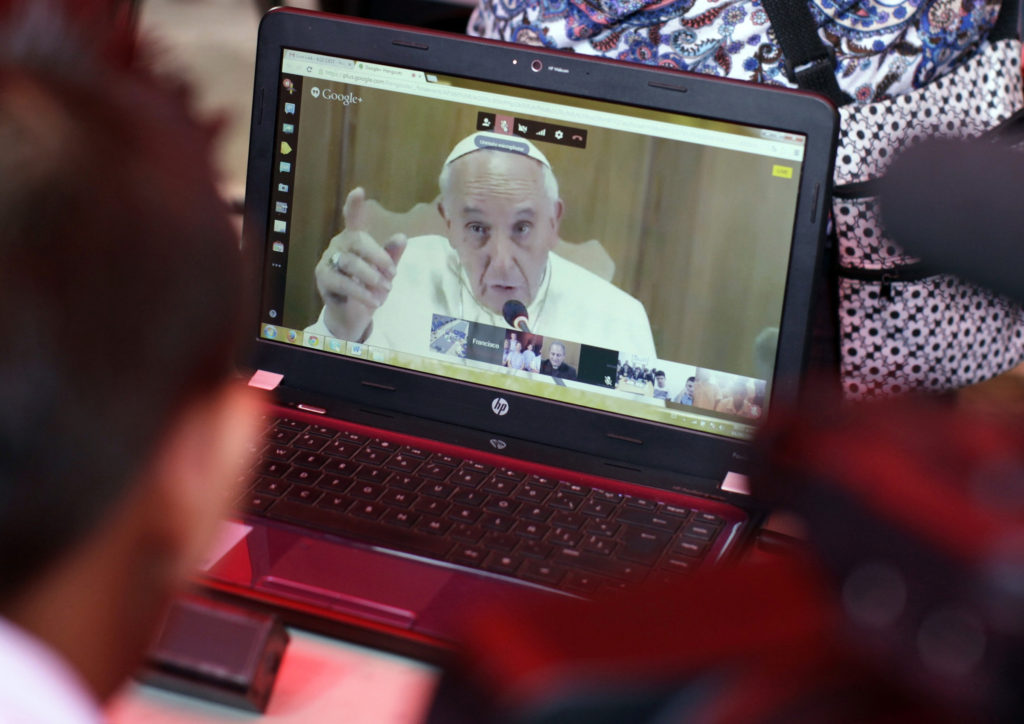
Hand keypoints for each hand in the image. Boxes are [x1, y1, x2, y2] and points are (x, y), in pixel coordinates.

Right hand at [314, 187, 406, 340]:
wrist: (354, 314)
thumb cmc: (370, 286)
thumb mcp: (385, 272)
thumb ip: (392, 255)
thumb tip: (402, 236)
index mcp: (354, 238)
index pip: (353, 218)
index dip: (354, 205)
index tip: (359, 191)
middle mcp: (339, 245)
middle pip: (357, 241)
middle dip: (378, 256)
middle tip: (393, 273)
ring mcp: (328, 260)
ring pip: (350, 263)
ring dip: (372, 276)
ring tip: (387, 289)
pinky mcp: (323, 278)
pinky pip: (344, 282)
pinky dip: (362, 292)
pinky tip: (375, 300)